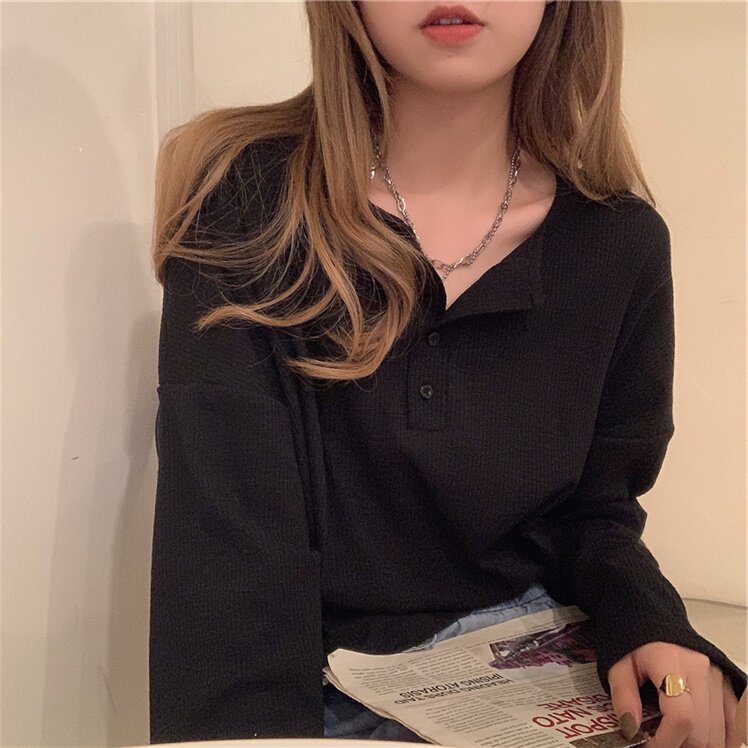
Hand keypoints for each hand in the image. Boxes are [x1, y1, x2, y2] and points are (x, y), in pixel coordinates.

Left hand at [607, 641, 741, 746]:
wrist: (652, 619)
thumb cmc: (636, 641)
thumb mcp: (618, 664)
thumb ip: (622, 696)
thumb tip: (630, 728)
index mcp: (670, 661)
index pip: (682, 716)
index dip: (666, 741)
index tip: (649, 745)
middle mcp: (700, 670)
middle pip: (702, 732)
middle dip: (678, 745)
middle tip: (657, 739)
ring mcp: (718, 678)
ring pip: (719, 735)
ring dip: (696, 744)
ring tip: (673, 734)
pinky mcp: (727, 685)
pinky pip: (734, 725)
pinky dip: (719, 739)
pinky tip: (697, 736)